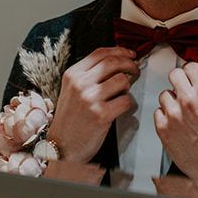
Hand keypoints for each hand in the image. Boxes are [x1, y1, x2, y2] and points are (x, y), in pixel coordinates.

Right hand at [47, 46, 137, 162]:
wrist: (61, 147)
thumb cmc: (70, 118)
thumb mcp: (72, 89)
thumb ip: (89, 74)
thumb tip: (117, 60)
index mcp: (73, 74)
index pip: (101, 52)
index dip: (120, 50)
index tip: (130, 54)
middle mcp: (80, 84)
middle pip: (113, 62)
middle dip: (130, 63)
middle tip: (135, 69)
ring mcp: (90, 99)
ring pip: (122, 80)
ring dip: (128, 85)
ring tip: (123, 92)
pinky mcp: (101, 114)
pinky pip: (126, 100)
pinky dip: (127, 103)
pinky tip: (120, 107)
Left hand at [153, 62, 197, 184]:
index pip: (190, 65)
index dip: (192, 72)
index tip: (192, 77)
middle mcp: (189, 100)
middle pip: (174, 74)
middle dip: (181, 81)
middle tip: (185, 91)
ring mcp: (174, 115)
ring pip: (164, 93)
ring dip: (172, 99)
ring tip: (183, 111)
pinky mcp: (163, 129)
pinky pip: (158, 111)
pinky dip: (166, 116)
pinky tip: (177, 123)